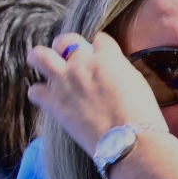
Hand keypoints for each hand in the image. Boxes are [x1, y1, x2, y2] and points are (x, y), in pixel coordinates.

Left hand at [25, 30, 168, 146]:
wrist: (129, 139)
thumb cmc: (142, 114)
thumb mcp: (137, 82)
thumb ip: (119, 70)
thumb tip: (110, 70)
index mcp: (107, 58)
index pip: (99, 39)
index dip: (99, 46)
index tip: (101, 55)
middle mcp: (82, 64)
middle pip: (64, 40)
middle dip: (65, 45)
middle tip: (68, 56)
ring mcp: (64, 82)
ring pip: (39, 56)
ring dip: (41, 59)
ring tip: (44, 65)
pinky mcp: (54, 102)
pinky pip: (35, 91)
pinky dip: (41, 94)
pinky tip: (49, 98)